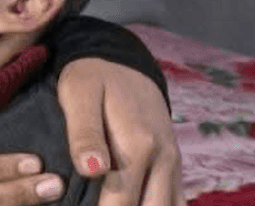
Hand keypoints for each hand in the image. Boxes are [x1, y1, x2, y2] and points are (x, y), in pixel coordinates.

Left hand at [58, 58, 182, 205]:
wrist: (123, 63)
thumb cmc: (93, 79)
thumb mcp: (79, 96)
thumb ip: (84, 134)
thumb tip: (92, 170)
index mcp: (139, 146)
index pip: (120, 203)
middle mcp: (164, 160)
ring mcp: (173, 165)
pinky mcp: (174, 167)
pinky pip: (176, 202)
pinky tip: (136, 203)